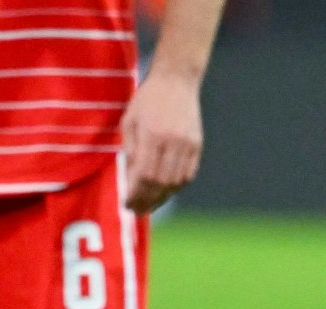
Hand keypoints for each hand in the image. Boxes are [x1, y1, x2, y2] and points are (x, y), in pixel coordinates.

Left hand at [120, 68, 202, 213]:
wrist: (176, 80)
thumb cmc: (146, 100)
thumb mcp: (129, 122)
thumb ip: (129, 151)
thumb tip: (130, 181)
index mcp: (153, 135)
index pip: (144, 174)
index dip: (135, 193)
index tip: (127, 203)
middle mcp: (173, 141)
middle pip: (161, 182)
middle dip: (147, 200)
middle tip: (136, 210)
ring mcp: (188, 143)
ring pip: (176, 181)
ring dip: (162, 197)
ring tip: (149, 205)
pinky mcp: (198, 144)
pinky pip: (188, 173)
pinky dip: (176, 186)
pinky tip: (164, 191)